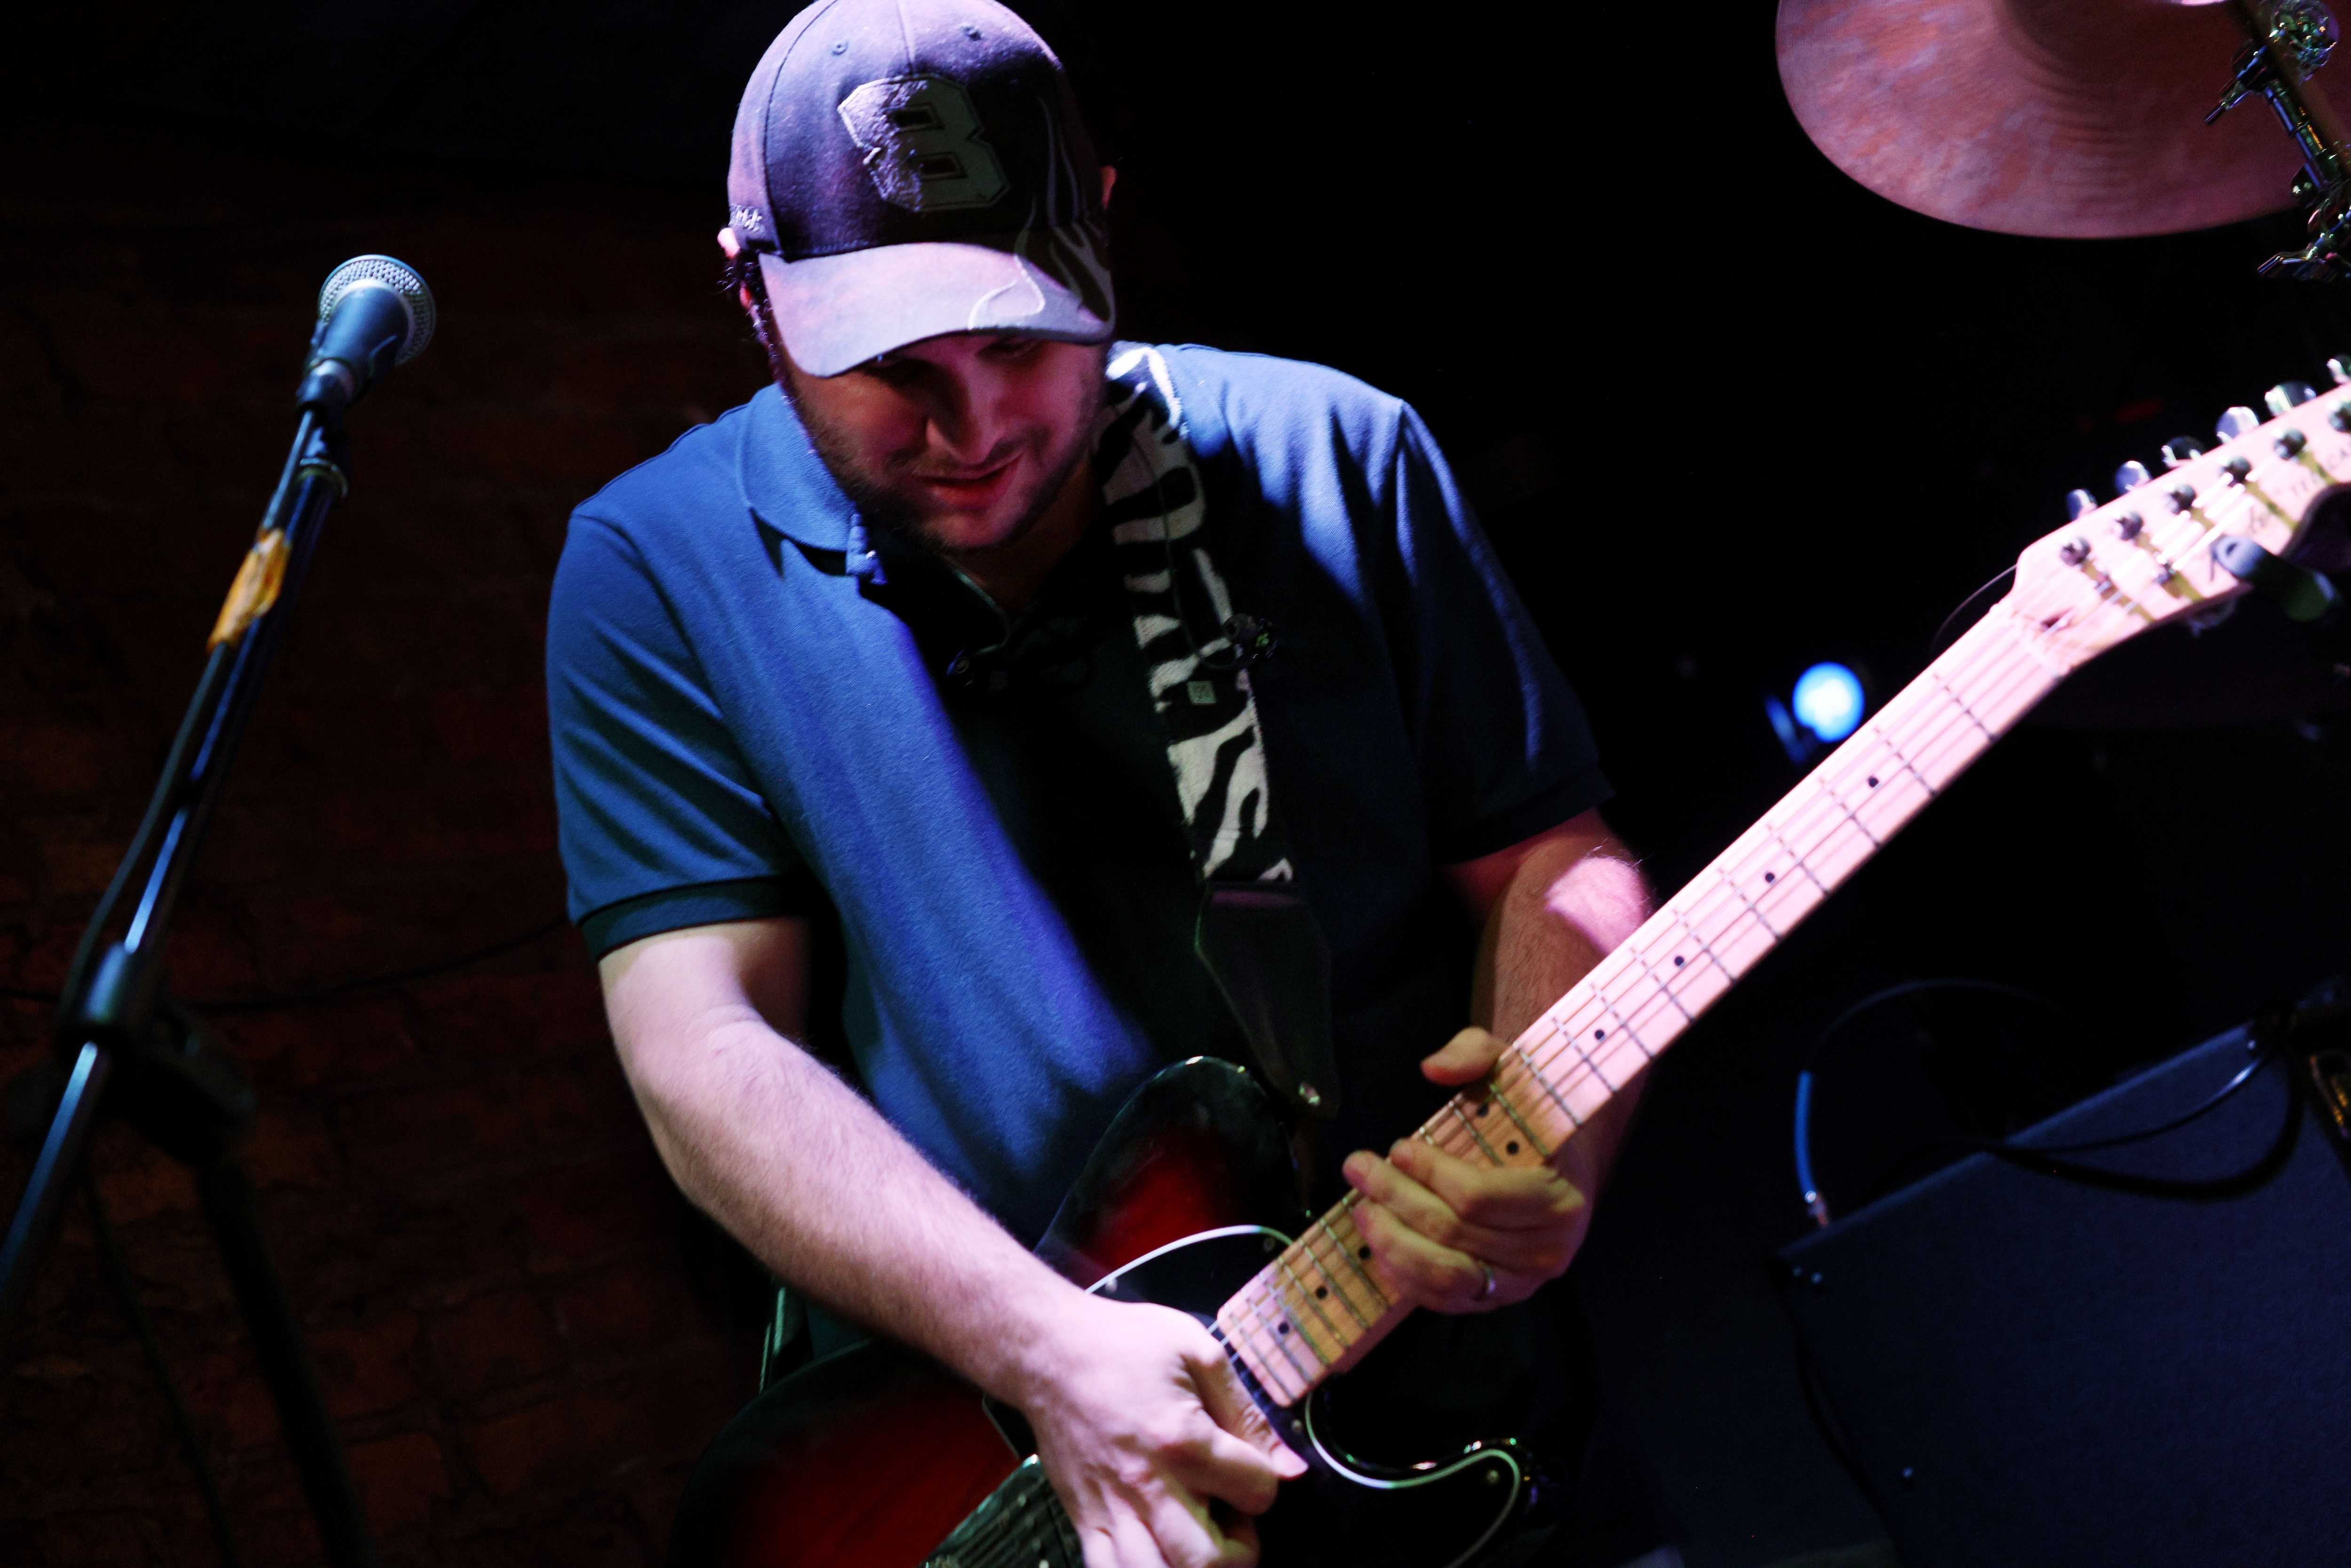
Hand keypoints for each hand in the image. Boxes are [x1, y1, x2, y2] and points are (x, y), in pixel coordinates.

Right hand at [1020, 1294, 1308, 1567]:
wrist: (1046, 1349)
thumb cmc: (1122, 1342)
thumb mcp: (1198, 1351)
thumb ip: (1248, 1413)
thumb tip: (1292, 1467)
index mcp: (1181, 1439)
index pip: (1257, 1492)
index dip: (1268, 1483)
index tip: (1252, 1468)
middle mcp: (1147, 1485)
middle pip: (1210, 1562)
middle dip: (1241, 1552)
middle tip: (1235, 1522)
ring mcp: (1111, 1509)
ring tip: (1200, 1542)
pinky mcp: (1084, 1519)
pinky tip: (1159, 1551)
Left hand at [1340, 1027, 1591, 1313]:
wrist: (1563, 1169)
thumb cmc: (1532, 1119)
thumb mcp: (1513, 1072)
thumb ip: (1476, 1054)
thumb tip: (1433, 1067)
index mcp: (1559, 1200)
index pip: (1479, 1198)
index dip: (1430, 1173)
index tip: (1397, 1148)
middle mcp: (1548, 1252)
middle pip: (1453, 1233)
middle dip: (1395, 1197)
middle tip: (1358, 1167)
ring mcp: (1521, 1284)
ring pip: (1445, 1274)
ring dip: (1393, 1241)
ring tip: (1361, 1208)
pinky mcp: (1496, 1301)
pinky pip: (1443, 1300)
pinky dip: (1404, 1276)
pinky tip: (1378, 1244)